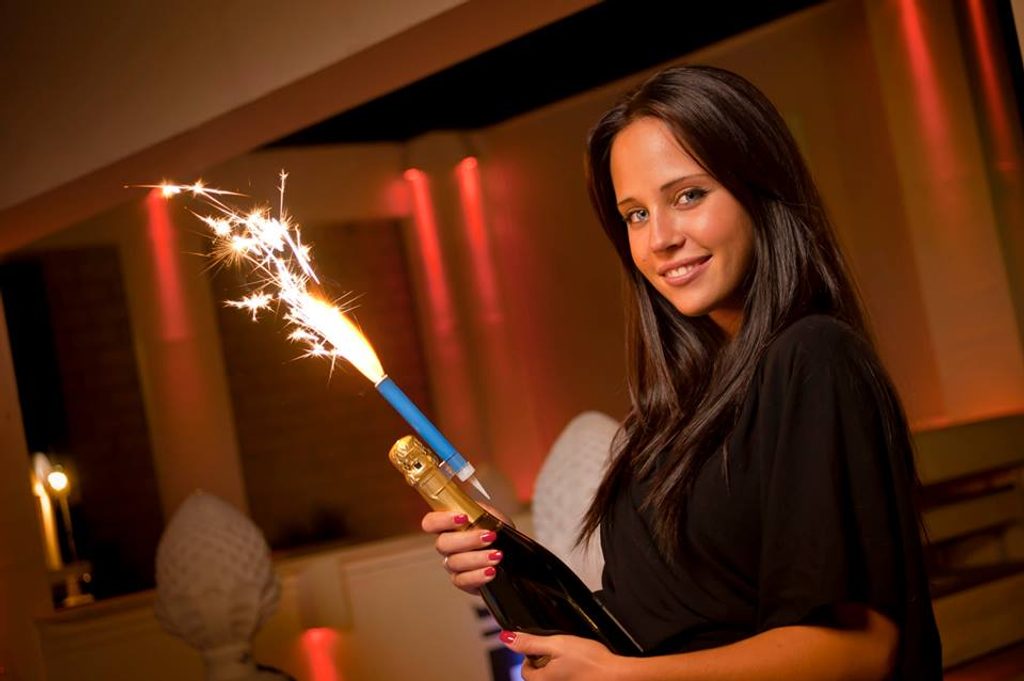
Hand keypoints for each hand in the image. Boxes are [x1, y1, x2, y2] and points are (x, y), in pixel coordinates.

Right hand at [421, 510, 502, 594]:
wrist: (513, 555)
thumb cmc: (499, 534)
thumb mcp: (493, 516)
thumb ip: (479, 511)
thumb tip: (473, 508)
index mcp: (450, 526)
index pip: (431, 522)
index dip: (441, 520)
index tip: (463, 517)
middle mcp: (448, 546)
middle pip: (442, 544)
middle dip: (468, 540)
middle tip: (489, 537)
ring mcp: (453, 565)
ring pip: (454, 563)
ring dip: (478, 558)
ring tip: (497, 555)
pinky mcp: (463, 582)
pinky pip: (462, 581)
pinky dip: (478, 575)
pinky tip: (491, 571)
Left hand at [499, 631, 628, 680]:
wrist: (617, 675)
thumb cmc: (591, 662)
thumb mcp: (557, 644)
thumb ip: (531, 642)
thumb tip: (507, 638)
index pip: (525, 670)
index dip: (532, 655)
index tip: (545, 648)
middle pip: (539, 676)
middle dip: (547, 663)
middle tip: (562, 653)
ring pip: (553, 678)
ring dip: (559, 669)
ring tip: (574, 660)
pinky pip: (566, 679)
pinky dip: (570, 674)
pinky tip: (581, 669)